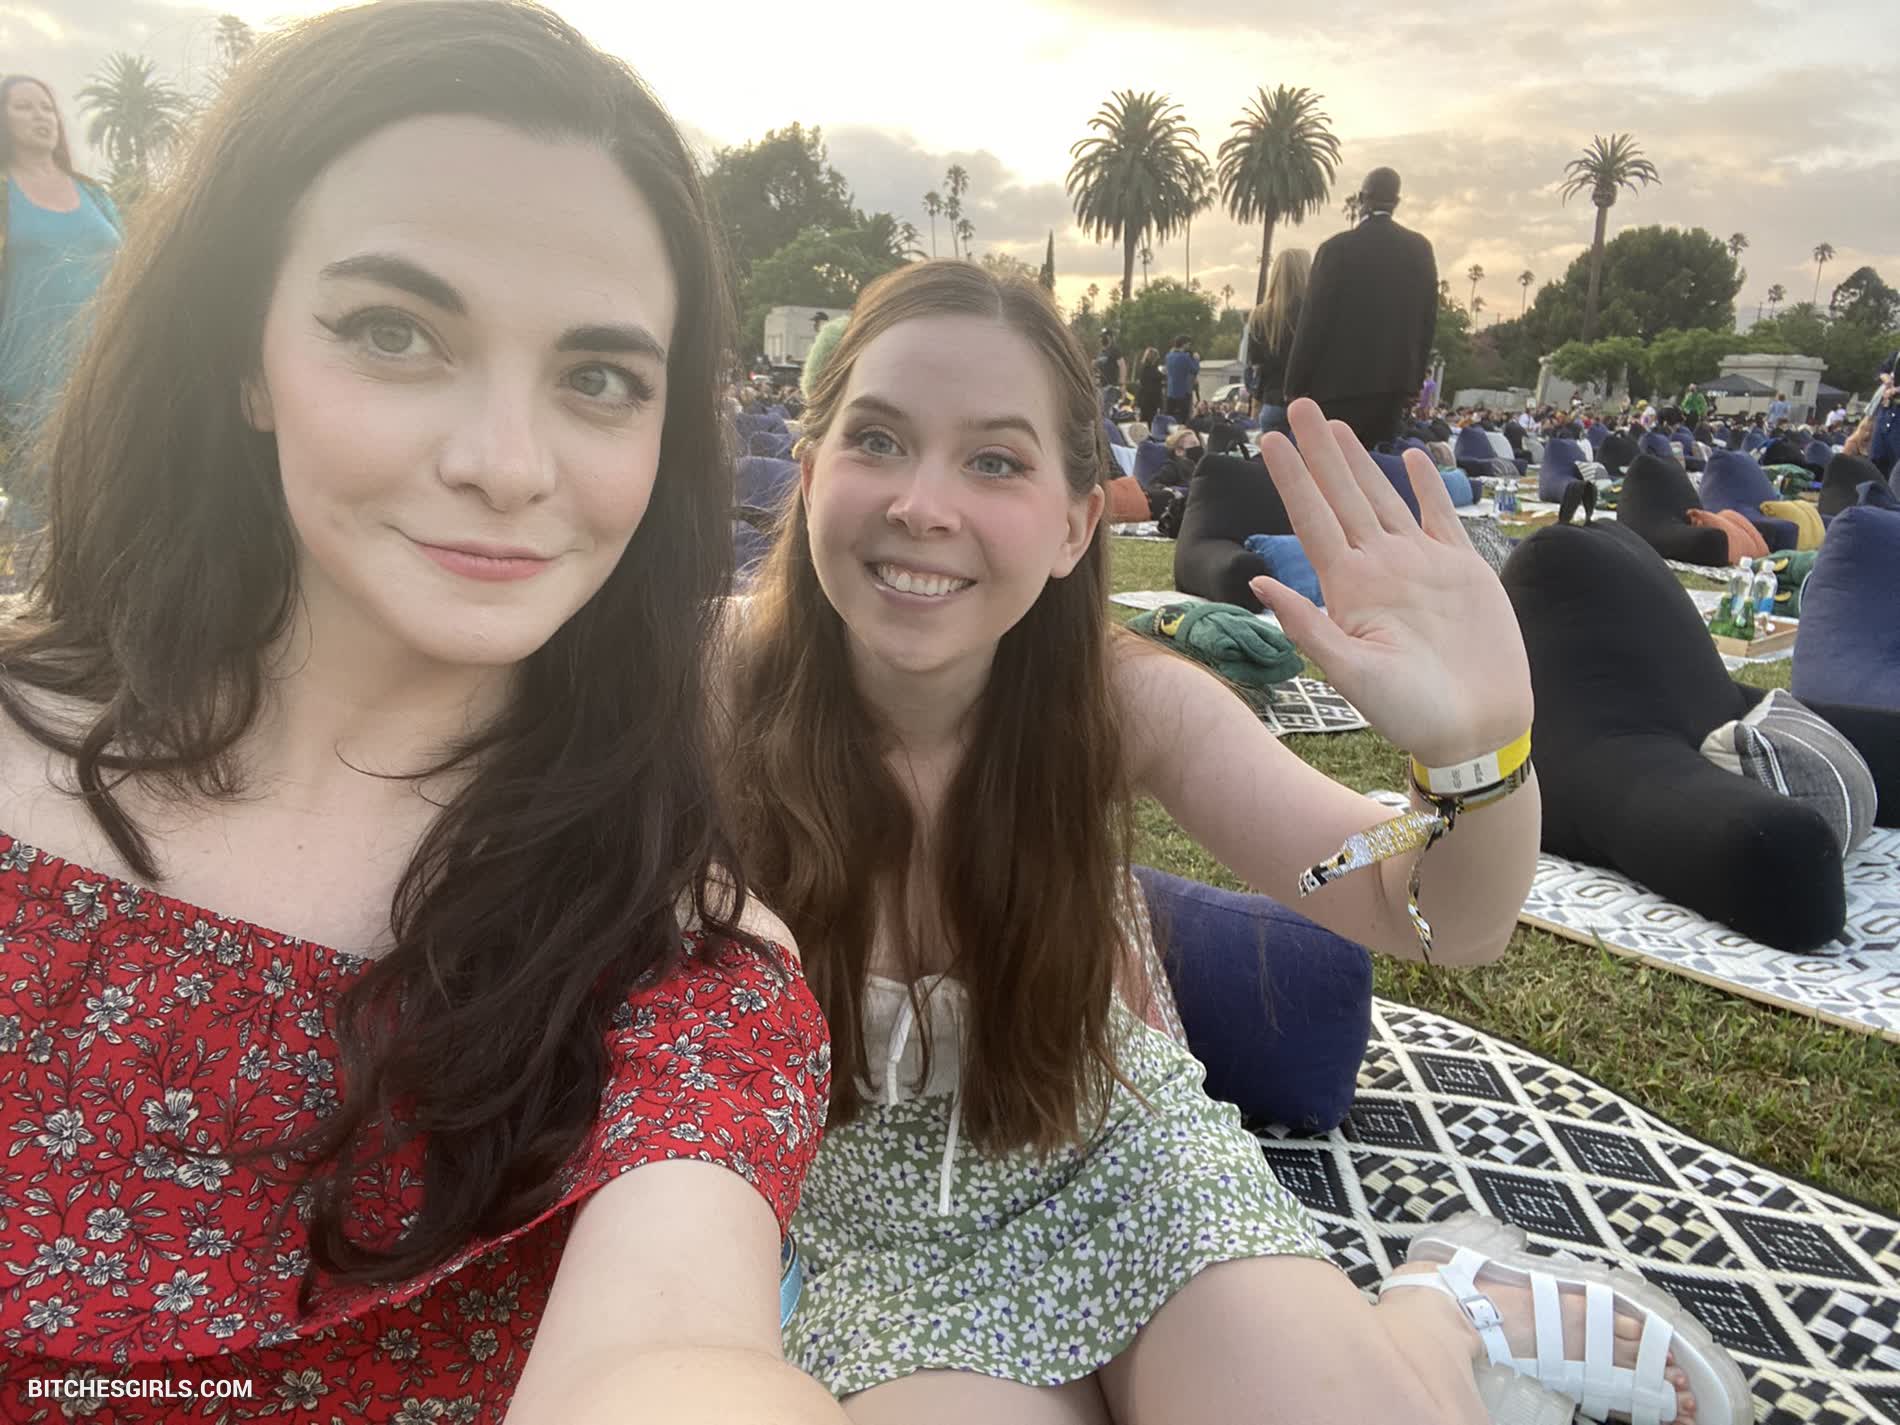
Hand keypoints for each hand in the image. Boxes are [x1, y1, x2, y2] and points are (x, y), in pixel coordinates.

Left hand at [1249, 399, 1532, 766]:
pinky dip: (1425, 486)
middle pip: (1342, 495)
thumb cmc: (1410, 712)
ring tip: (1335, 425)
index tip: (1270, 440)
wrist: (1477, 728)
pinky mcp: (1460, 569)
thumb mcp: (1350, 674)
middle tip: (1297, 405)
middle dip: (1319, 451)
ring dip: (1359, 461)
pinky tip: (1409, 457)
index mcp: (1348, 588)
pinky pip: (1439, 516)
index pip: (1312, 519)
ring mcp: (1419, 565)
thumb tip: (1258, 583)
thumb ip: (1307, 626)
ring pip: (1382, 497)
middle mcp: (1378, 568)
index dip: (1293, 479)